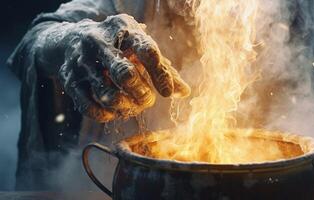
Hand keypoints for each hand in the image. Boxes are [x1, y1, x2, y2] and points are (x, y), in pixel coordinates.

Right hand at [57, 14, 189, 121]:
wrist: (69, 41)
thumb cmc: (116, 46)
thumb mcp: (139, 48)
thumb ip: (163, 69)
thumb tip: (184, 93)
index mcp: (123, 28)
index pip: (146, 50)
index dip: (160, 74)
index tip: (167, 93)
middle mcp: (99, 42)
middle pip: (125, 74)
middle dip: (141, 94)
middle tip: (147, 100)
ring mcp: (81, 62)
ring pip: (108, 95)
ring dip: (126, 107)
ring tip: (132, 106)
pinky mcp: (70, 81)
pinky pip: (90, 108)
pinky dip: (107, 115)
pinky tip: (114, 111)